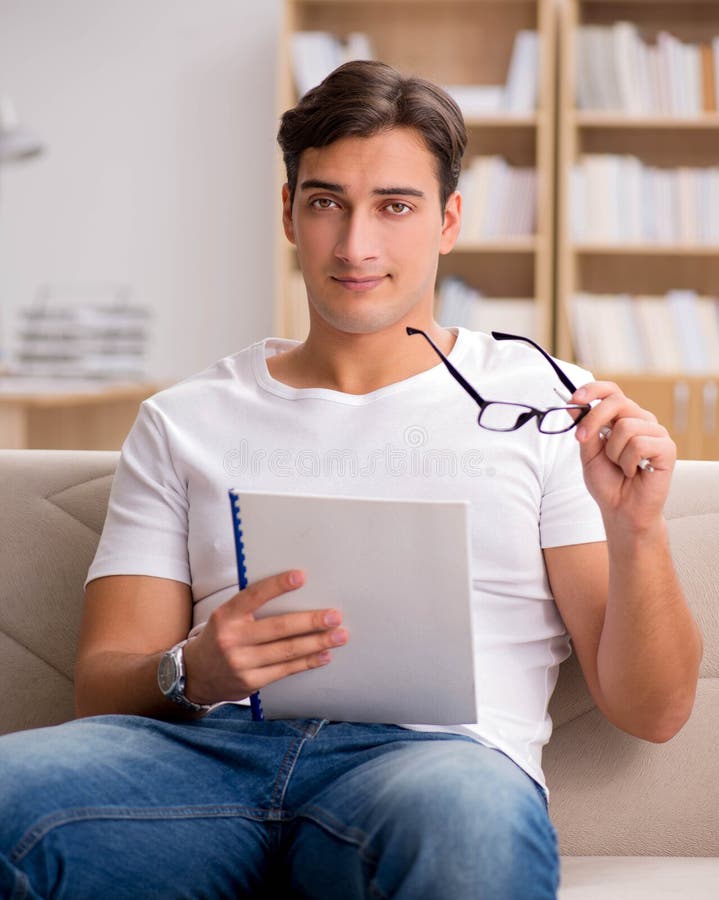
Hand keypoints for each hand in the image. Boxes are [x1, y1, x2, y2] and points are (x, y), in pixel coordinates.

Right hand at [181, 570, 347, 705]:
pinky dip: (308, 662)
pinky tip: (324, 654)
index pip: (253, 596)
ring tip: (339, 635)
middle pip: (278, 628)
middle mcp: (232, 639)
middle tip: (334, 615)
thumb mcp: (226, 617)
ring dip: (317, 643)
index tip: (301, 576)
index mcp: (226, 615)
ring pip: (286, 651)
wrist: (196, 674)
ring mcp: (241, 663)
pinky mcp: (250, 682)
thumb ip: (251, 607)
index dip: (277, 585)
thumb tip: (295, 592)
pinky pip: (285, 670)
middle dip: (310, 621)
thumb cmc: (221, 637)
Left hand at [570, 381, 675, 529]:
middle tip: (582, 440)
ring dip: (613, 452)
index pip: (612, 391)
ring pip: (626, 426)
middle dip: (594, 420)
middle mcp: (641, 421)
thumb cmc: (608, 481)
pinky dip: (628, 462)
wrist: (621, 509)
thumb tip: (574, 406)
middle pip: (617, 402)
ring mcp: (656, 433)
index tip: (574, 400)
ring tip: (620, 466)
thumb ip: (584, 428)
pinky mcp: (667, 448)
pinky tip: (633, 472)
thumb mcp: (588, 452)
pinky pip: (639, 444)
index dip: (593, 390)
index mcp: (623, 418)